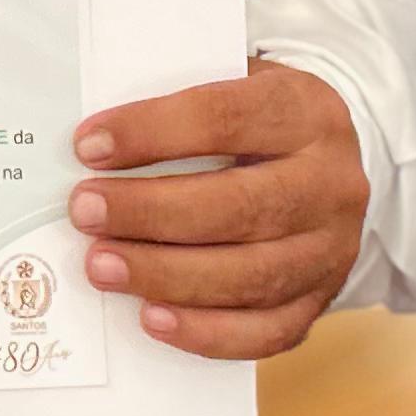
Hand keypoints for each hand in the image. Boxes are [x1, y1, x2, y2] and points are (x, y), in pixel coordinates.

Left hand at [68, 60, 369, 359]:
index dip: (152, 132)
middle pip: (239, 206)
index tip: (89, 146)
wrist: (328, 166)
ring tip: (101, 265)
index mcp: (305, 111)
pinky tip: (152, 318)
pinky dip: (206, 331)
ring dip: (166, 275)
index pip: (225, 118)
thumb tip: (95, 139)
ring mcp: (331, 249)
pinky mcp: (320, 300)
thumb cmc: (258, 123)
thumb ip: (177, 99)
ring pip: (250, 276)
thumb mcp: (234, 85)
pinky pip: (267, 331)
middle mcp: (330, 183)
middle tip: (85, 211)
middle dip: (151, 212)